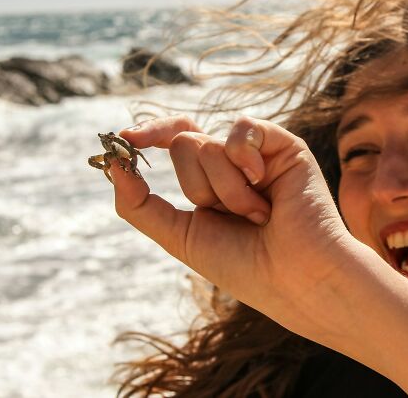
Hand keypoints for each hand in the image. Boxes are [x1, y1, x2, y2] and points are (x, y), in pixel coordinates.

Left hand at [112, 114, 356, 338]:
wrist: (295, 279)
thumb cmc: (245, 266)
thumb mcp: (180, 236)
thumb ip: (140, 204)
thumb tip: (113, 165)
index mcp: (214, 182)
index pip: (177, 141)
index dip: (150, 134)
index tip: (124, 140)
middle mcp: (235, 163)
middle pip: (185, 145)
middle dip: (199, 189)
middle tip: (235, 218)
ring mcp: (260, 153)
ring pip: (208, 144)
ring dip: (226, 191)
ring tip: (259, 215)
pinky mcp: (285, 145)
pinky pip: (242, 129)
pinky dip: (243, 159)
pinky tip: (263, 183)